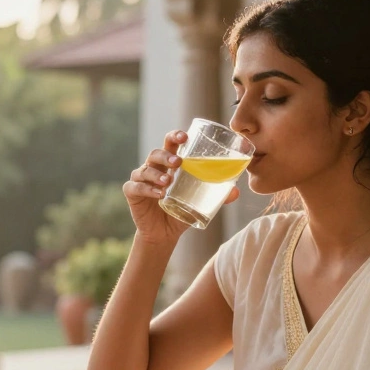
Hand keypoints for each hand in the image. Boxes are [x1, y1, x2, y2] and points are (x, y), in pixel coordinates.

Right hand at [123, 130, 240, 246]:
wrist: (163, 234)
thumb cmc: (180, 211)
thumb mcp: (200, 202)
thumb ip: (217, 196)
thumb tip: (236, 192)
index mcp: (168, 164)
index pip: (169, 143)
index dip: (175, 136)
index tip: (185, 136)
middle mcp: (153, 168)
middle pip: (155, 153)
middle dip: (166, 155)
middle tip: (178, 162)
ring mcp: (140, 179)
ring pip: (145, 170)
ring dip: (156, 174)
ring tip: (168, 181)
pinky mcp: (132, 193)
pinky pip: (136, 187)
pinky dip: (147, 189)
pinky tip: (158, 194)